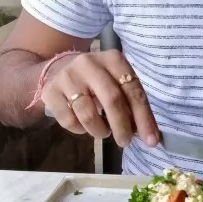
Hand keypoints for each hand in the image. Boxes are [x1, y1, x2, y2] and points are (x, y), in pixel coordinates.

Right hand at [42, 50, 159, 148]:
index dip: (144, 117)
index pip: (133, 90)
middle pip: (112, 100)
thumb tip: (147, 134)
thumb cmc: (96, 81)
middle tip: (125, 142)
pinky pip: (69, 121)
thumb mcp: (116, 83)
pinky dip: (80, 130)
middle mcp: (89, 63)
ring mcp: (68, 76)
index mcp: (113, 59)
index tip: (151, 140)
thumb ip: (131, 103)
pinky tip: (84, 126)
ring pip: (88, 114)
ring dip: (100, 131)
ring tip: (103, 132)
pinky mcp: (51, 91)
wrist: (58, 69)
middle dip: (122, 127)